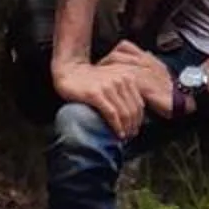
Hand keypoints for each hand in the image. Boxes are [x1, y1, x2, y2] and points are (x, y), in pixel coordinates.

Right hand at [53, 43, 171, 137]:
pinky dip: (117, 126)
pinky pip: (111, 114)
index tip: (136, 129)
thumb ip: (126, 90)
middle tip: (131, 136)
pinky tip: (118, 134)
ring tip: (125, 138)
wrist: (69, 70)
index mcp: (127, 77)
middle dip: (134, 127)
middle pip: (133, 110)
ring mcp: (108, 86)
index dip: (139, 120)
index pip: (139, 104)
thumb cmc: (92, 78)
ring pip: (124, 113)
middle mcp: (120, 80)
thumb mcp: (113, 79)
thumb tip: (139, 111)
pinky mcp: (95, 94)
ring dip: (126, 129)